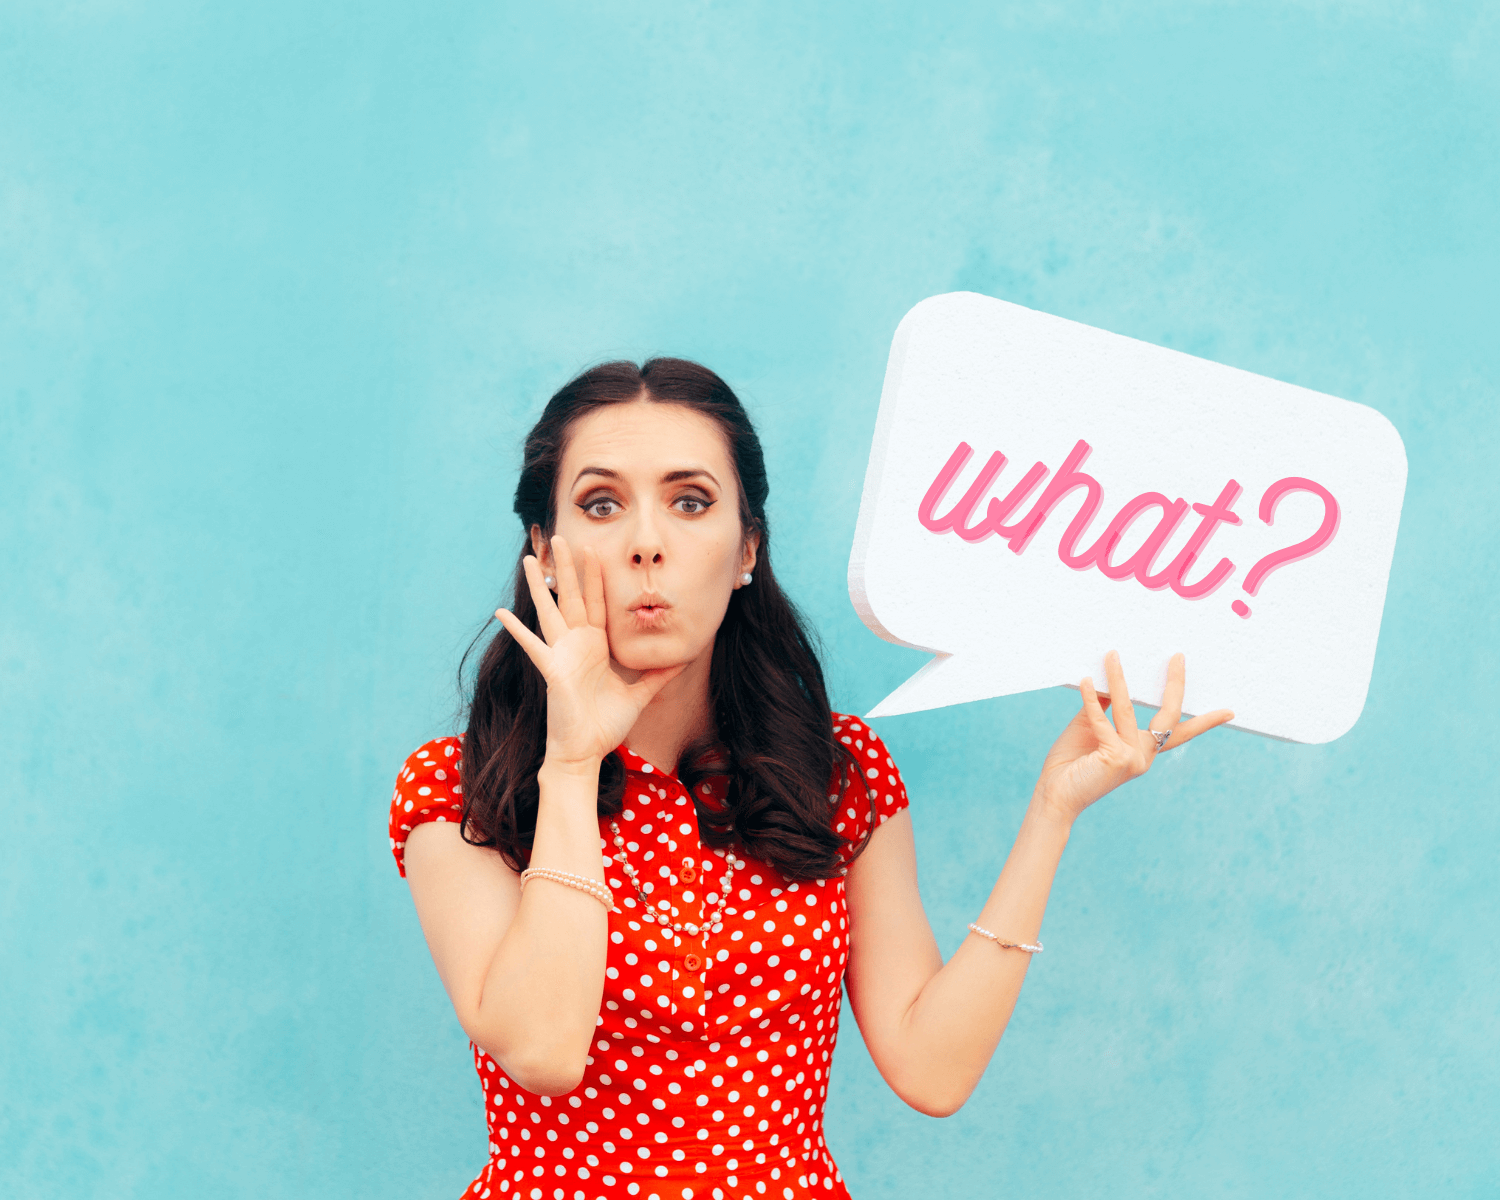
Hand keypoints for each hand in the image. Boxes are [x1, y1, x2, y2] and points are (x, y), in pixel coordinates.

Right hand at [493, 535, 687, 770]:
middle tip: (561, 536)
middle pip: (572, 597)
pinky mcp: (552, 670)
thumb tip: (684, 659)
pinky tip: (500, 612)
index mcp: (596, 646)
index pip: (598, 603)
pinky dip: (517, 629)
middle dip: (567, 567)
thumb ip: (658, 675)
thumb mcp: (640, 695)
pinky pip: (533, 645)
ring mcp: (561, 655)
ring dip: (539, 585)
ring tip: (528, 558)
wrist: (586, 751)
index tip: (593, 549)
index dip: (595, 576)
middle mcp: (577, 645)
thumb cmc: (606, 725)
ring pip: (550, 611)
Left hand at [1032, 650, 1233, 824]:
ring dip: (1118, 679)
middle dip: (1174, 685)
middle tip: (1178, 658)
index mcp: (1142, 751)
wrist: (1055, 795)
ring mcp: (1132, 759)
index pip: (1178, 734)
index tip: (1229, 712)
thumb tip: (1110, 677)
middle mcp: (1143, 757)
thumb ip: (1103, 707)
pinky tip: (1086, 680)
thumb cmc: (1071, 764)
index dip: (1204, 722)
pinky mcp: (1114, 758)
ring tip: (1112, 655)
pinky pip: (1102, 719)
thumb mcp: (1091, 729)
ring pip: (1127, 710)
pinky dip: (1091, 698)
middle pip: (1168, 717)